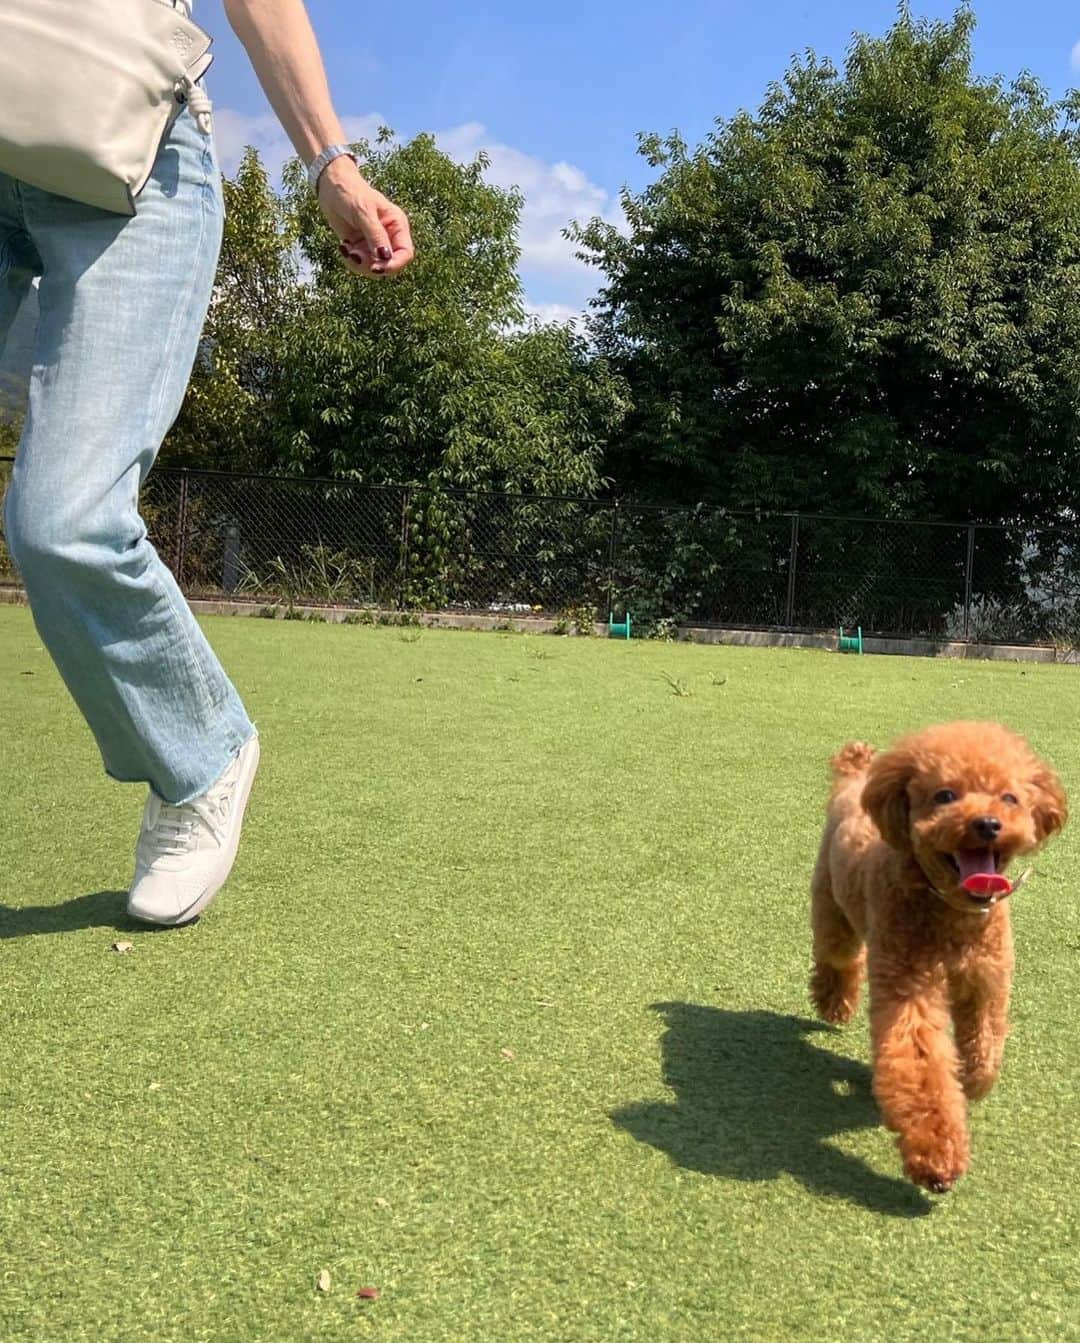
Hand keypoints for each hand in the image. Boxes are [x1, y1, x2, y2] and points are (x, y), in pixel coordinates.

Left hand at [317, 156, 413, 276]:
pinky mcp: (362, 248)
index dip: (394, 265)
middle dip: (372, 265)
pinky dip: (351, 261)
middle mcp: (390, 237)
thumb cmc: (350, 192)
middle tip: (354, 256)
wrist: (330, 187)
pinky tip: (343, 246)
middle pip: (390, 265)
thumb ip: (375, 235)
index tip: (376, 268)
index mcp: (398, 225)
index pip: (406, 253)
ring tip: (346, 248)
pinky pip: (361, 265)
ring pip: (375, 268)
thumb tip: (385, 257)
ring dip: (359, 264)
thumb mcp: (364, 212)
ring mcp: (375, 244)